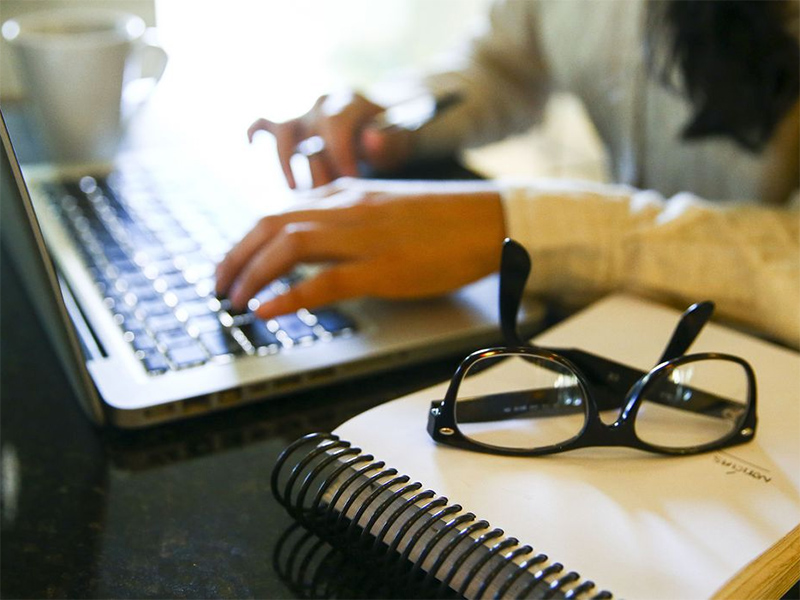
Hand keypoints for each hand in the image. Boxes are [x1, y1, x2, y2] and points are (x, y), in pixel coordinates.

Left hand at [215, 179, 505, 317]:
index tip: (231, 263)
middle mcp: (347, 209)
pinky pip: (325, 280)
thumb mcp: (384, 208)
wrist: (490, 220)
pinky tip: (268, 310)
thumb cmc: (443, 219)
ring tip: (234, 300)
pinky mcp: (383, 268)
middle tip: (218, 285)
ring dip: (252, 274)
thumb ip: (346, 218)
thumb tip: (315, 243)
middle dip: (235, 256)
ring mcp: (364, 237)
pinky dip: (289, 295)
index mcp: (347, 194)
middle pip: (271, 224)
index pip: (279, 210)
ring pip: (289, 245)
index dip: (246, 240)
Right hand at [248, 91, 413, 188]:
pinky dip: (255, 131)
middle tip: (332, 190)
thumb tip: (370, 138)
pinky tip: (251, 145)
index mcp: (350, 101)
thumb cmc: (391, 138)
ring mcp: (304, 115)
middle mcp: (322, 104)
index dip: (342, 154)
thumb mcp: (400, 139)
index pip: (337, 123)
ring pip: (283, 130)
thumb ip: (389, 140)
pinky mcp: (290, 126)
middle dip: (321, 164)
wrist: (382, 126)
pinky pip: (265, 122)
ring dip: (287, 162)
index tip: (352, 182)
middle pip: (310, 130)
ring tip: (296, 189)